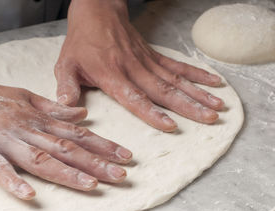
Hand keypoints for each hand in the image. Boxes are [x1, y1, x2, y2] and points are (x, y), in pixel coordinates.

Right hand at [0, 75, 131, 199]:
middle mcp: (27, 130)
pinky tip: (29, 195)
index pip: (76, 134)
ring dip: (66, 172)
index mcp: (37, 119)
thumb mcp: (25, 97)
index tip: (126, 156)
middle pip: (66, 148)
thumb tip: (83, 115)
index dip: (103, 145)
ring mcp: (4, 140)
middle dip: (96, 162)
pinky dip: (13, 181)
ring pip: (39, 158)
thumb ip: (54, 109)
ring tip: (91, 185)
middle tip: (122, 176)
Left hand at [55, 0, 223, 131]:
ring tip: (218, 106)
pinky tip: (214, 82)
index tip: (170, 126)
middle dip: (188, 106)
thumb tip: (67, 107)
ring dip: (197, 93)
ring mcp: (146, 61)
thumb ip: (67, 87)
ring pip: (175, 79)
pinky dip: (196, 74)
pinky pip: (177, 65)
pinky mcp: (153, 55)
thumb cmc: (80, 42)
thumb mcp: (66, 65)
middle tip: (209, 119)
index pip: (134, 97)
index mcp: (111, 75)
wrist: (97, 11)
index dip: (151, 112)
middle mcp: (132, 69)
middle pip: (163, 90)